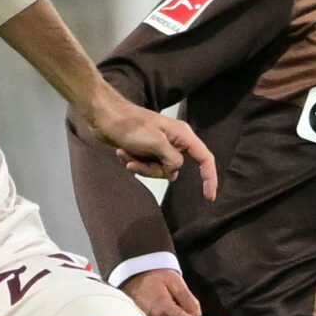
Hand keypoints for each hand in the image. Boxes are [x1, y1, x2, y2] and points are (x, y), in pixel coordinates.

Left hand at [82, 86, 217, 198]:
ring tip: (126, 153)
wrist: (105, 118)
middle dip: (156, 170)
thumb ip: (172, 159)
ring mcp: (160, 147)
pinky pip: (147, 166)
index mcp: (182, 135)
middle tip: (140, 159)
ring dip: (142, 166)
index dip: (210, 177)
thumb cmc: (131, 127)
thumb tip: (174, 170)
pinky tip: (122, 153)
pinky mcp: (147, 151)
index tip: (209, 197)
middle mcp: (175, 141)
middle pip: (175, 168)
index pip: (205, 158)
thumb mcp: (156, 143)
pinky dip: (134, 163)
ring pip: (159, 170)